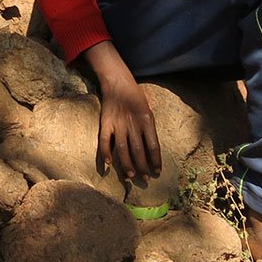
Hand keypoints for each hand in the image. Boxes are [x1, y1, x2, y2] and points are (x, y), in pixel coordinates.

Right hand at [82, 41, 162, 180]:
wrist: (118, 82)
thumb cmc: (136, 98)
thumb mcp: (148, 111)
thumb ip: (149, 130)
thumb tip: (151, 151)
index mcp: (147, 120)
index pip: (153, 145)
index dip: (155, 160)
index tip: (157, 171)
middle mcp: (133, 124)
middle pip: (138, 150)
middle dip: (142, 166)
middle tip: (145, 178)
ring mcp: (118, 124)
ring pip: (122, 149)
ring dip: (127, 164)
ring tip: (131, 175)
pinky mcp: (105, 123)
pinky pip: (105, 141)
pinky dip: (105, 153)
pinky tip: (107, 164)